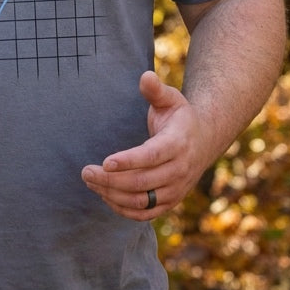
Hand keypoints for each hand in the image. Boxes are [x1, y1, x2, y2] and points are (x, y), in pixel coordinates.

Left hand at [81, 70, 207, 219]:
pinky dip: (123, 209)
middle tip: (85, 171)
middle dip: (110, 180)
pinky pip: (145, 213)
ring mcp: (176, 189)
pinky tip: (104, 195)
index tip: (105, 162)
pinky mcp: (170, 201)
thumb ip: (156, 90)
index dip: (129, 161)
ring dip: (112, 194)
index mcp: (178, 143)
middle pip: (142, 181)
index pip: (153, 156)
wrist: (203, 141)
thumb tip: (145, 76)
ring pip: (141, 200)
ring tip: (90, 181)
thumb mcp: (171, 98)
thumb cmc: (179, 117)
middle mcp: (179, 170)